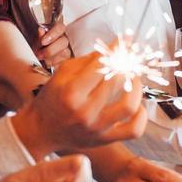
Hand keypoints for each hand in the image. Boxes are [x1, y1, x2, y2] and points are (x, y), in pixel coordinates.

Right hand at [12, 52, 147, 155]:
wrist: (41, 131)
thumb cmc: (51, 99)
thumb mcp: (61, 75)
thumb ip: (86, 61)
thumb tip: (111, 50)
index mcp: (71, 93)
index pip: (100, 66)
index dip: (116, 50)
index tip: (123, 41)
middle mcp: (85, 112)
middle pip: (116, 82)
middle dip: (126, 65)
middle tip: (128, 59)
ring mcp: (97, 128)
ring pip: (129, 106)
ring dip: (136, 87)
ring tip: (133, 79)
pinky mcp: (105, 140)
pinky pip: (134, 130)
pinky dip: (141, 116)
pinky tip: (137, 105)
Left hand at [33, 20, 73, 67]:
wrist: (39, 55)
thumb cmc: (39, 45)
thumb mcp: (36, 39)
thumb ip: (39, 35)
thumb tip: (41, 30)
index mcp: (58, 30)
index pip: (60, 28)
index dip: (52, 34)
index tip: (43, 41)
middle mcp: (65, 39)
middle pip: (63, 42)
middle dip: (50, 50)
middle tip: (39, 54)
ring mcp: (67, 50)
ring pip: (64, 54)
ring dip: (51, 58)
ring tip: (42, 60)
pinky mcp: (67, 60)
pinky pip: (63, 63)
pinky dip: (54, 65)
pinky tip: (47, 64)